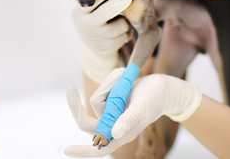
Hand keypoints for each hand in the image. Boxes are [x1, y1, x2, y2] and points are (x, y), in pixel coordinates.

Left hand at [64, 68, 201, 157]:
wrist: (163, 87)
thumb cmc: (156, 98)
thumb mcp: (142, 107)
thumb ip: (128, 119)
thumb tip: (114, 133)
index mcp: (121, 133)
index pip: (99, 148)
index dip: (83, 151)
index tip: (66, 150)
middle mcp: (113, 125)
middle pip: (87, 122)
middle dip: (77, 105)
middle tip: (69, 89)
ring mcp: (111, 113)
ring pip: (97, 100)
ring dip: (110, 85)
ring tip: (126, 79)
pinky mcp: (110, 102)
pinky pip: (103, 91)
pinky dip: (111, 81)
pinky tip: (124, 77)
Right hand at [71, 0, 132, 83]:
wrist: (96, 48)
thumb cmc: (99, 20)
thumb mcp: (96, 8)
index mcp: (78, 12)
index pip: (92, 0)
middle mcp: (83, 25)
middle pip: (107, 11)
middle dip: (118, 3)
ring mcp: (94, 39)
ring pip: (122, 24)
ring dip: (126, 23)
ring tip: (120, 24)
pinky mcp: (105, 50)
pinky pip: (125, 37)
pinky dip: (127, 35)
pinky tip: (121, 35)